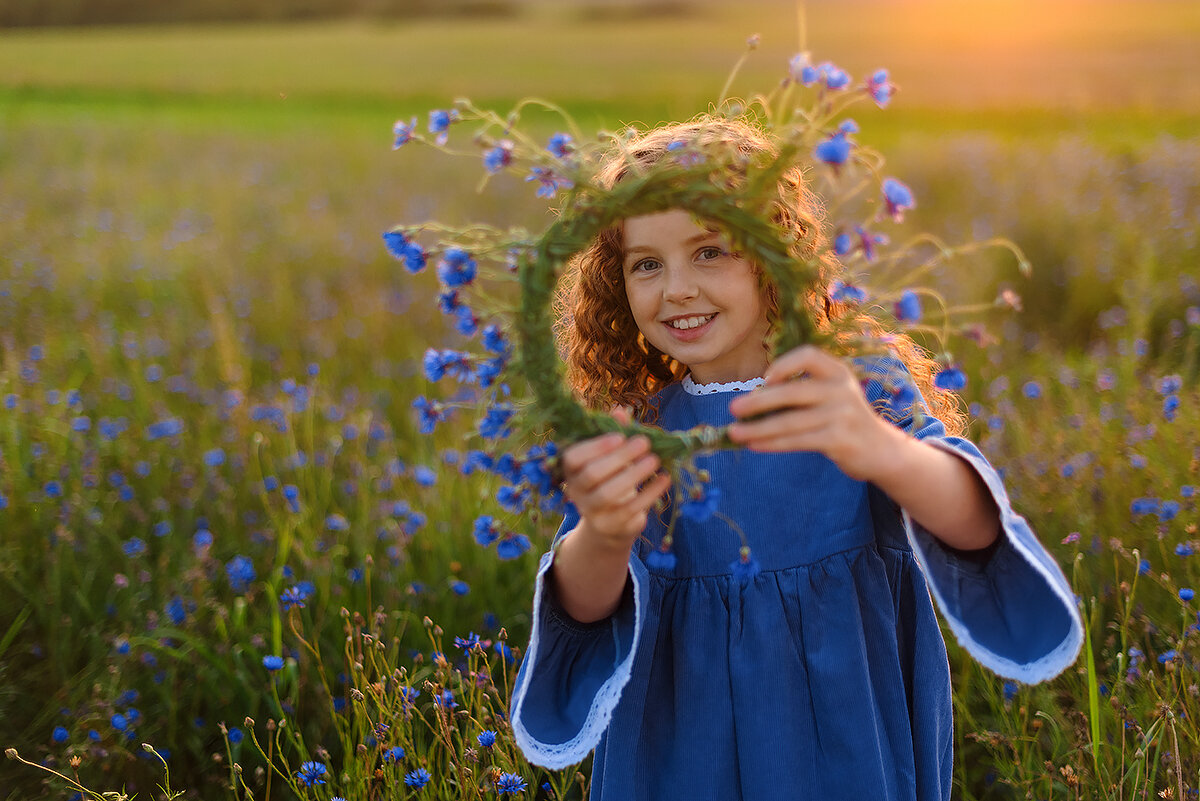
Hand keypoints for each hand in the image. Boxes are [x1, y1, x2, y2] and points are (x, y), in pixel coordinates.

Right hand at [560, 406, 672, 552]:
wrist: (608, 523)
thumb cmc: (609, 478)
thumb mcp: (609, 455)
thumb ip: (613, 433)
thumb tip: (621, 412)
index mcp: (570, 469)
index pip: (573, 457)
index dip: (596, 446)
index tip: (620, 436)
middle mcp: (575, 491)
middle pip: (593, 474)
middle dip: (620, 457)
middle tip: (645, 443)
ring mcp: (591, 511)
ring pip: (609, 493)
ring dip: (635, 474)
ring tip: (655, 460)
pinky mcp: (610, 526)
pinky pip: (630, 509)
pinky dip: (650, 493)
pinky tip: (664, 479)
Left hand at [726, 345, 904, 481]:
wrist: (880, 450)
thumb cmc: (844, 419)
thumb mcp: (831, 395)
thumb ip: (801, 391)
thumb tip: (752, 399)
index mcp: (837, 372)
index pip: (809, 355)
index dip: (784, 364)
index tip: (764, 379)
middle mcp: (842, 389)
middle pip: (793, 392)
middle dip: (759, 401)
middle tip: (733, 408)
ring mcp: (842, 415)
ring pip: (790, 421)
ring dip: (758, 428)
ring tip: (735, 433)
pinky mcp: (839, 439)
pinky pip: (797, 441)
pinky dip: (773, 443)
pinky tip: (755, 445)